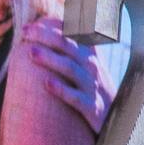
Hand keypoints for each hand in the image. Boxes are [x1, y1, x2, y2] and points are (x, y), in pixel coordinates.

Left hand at [24, 19, 113, 138]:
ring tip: (31, 52)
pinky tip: (46, 84)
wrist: (118, 118)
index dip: (51, 27)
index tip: (28, 26)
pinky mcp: (91, 107)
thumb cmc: (96, 91)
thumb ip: (75, 49)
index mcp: (89, 56)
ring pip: (71, 69)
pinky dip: (62, 90)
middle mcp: (91, 68)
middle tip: (25, 31)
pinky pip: (76, 97)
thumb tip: (53, 33)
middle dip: (46, 36)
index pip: (72, 35)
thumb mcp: (90, 67)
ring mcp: (92, 87)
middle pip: (68, 46)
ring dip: (51, 59)